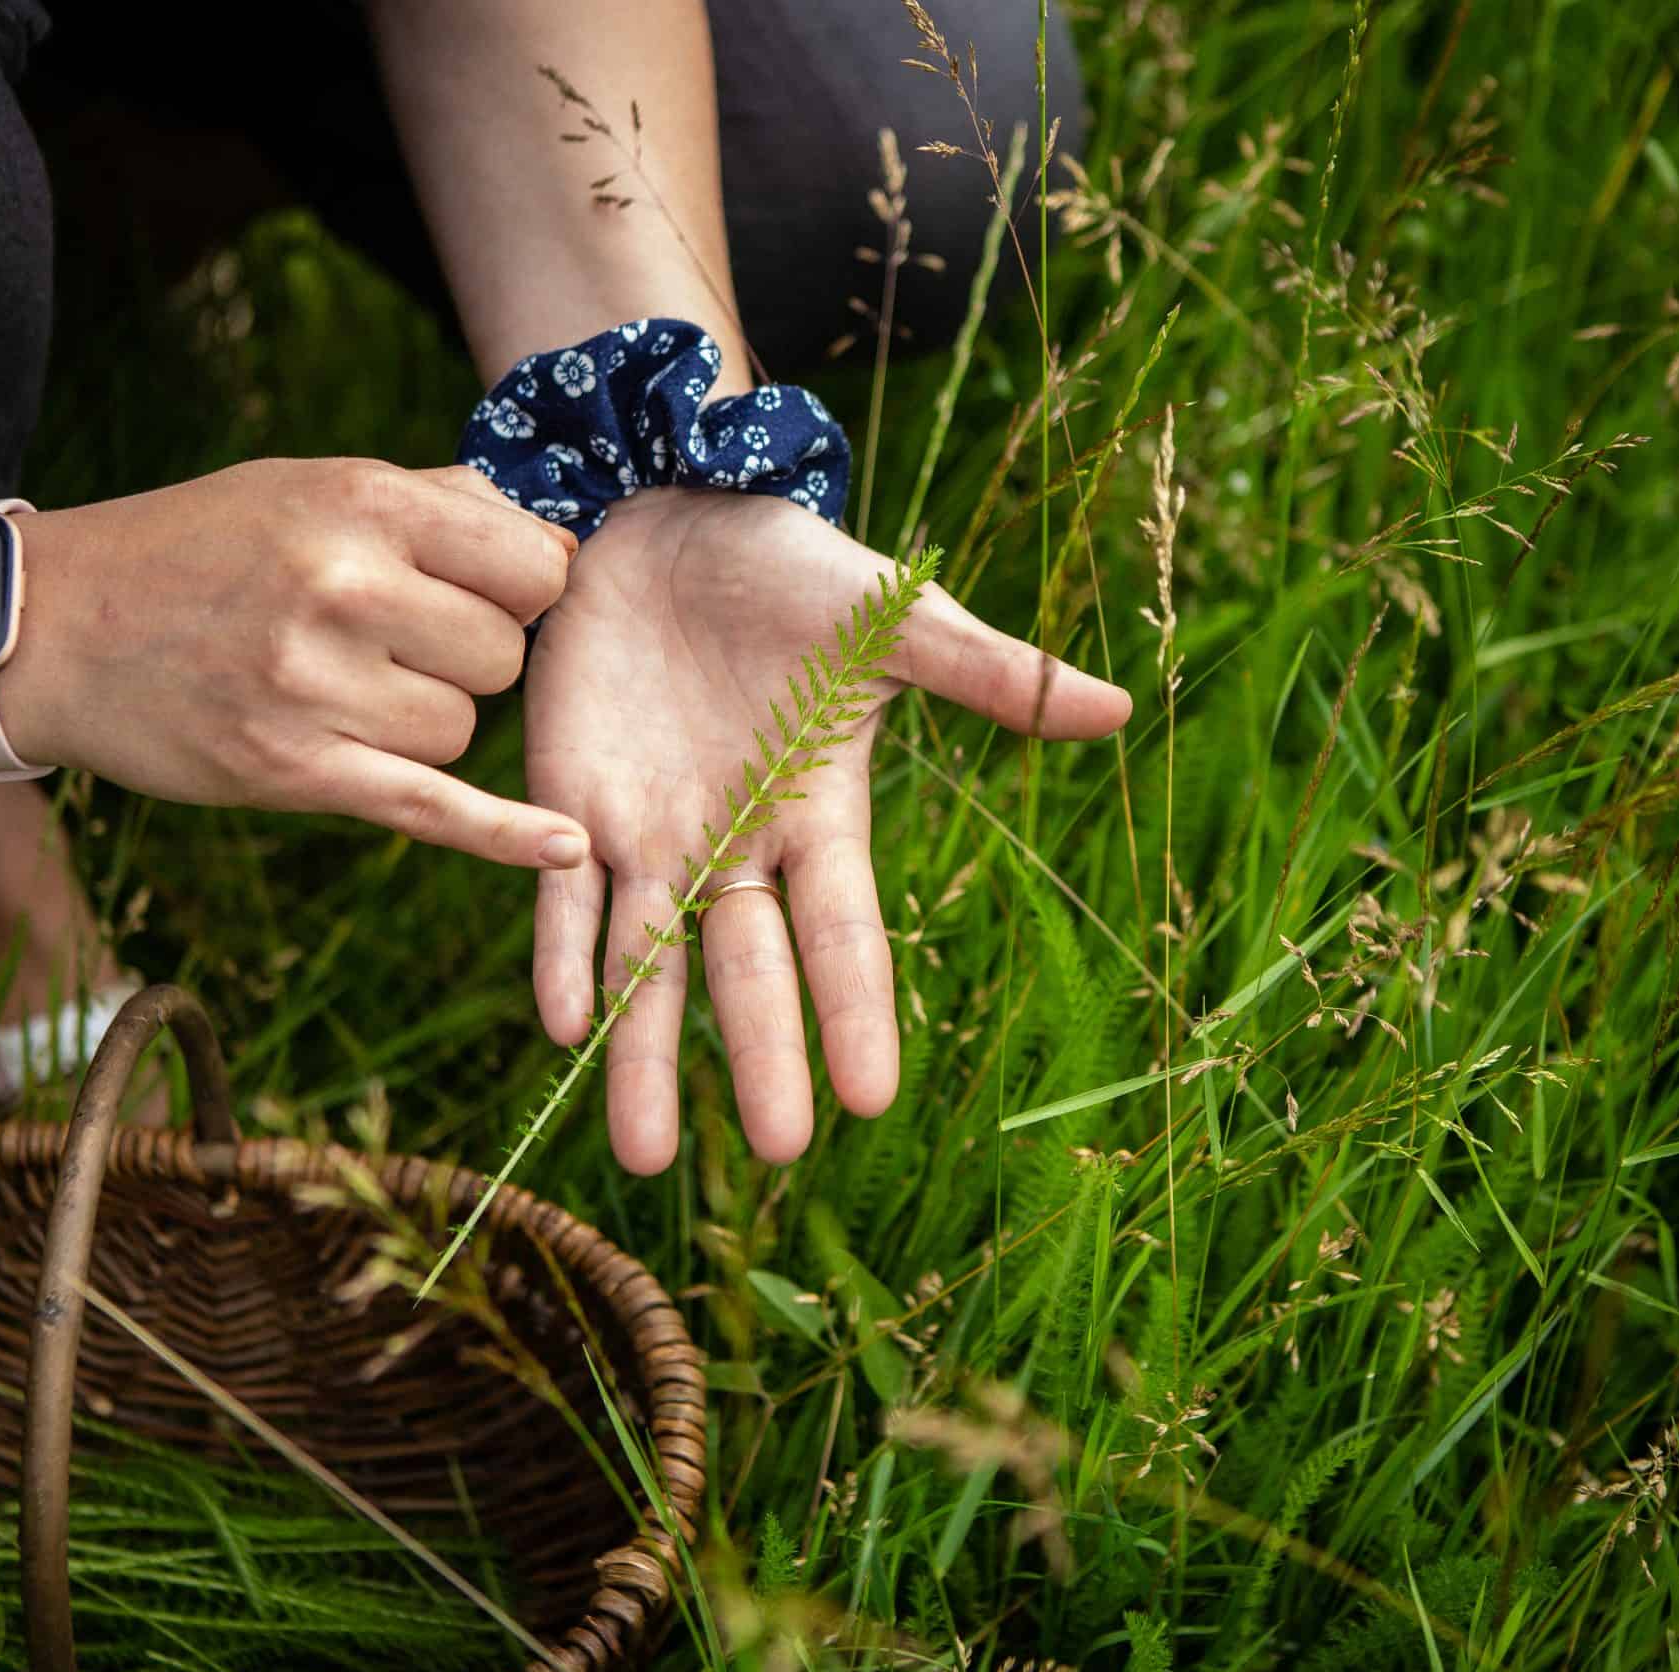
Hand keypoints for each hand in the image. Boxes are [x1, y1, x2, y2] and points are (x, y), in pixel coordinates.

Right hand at [6, 458, 591, 869]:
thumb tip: (556, 544)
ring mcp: (316, 685)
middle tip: (388, 642)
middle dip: (465, 656)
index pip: (531, 567)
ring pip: (460, 730)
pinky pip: (430, 806)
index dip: (522, 590)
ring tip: (338, 684)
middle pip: (501, 656)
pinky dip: (504, 835)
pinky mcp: (293, 770)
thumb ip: (434, 506)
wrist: (54, 629)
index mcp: (359, 505)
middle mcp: (343, 589)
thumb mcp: (308, 487)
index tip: (484, 595)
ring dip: (421, 719)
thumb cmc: (199, 549)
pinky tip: (567, 845)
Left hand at [525, 488, 1132, 1172]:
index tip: (872, 1098)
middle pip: (748, 972)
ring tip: (643, 1153)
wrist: (665, 512)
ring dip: (642, 1055)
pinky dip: (561, 959)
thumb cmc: (788, 568)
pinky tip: (562, 1025)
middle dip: (761, 1058)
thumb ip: (984, 673)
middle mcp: (735, 848)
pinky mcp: (570, 804)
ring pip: (648, 967)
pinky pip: (562, 902)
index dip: (855, 1009)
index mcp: (816, 814)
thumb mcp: (888, 619)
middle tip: (776, 1152)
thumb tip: (1117, 710)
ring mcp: (650, 837)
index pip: (842, 931)